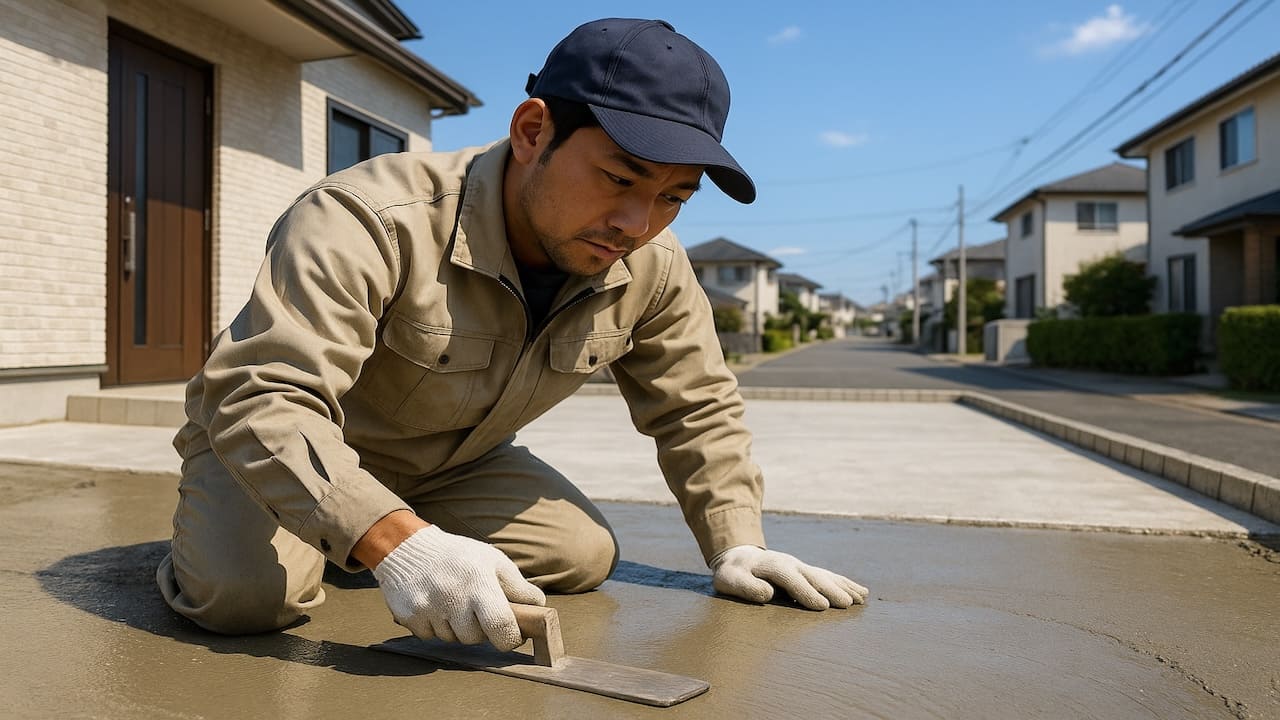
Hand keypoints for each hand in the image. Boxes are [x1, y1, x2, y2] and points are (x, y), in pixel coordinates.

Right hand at [372, 526, 545, 649]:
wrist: (408, 548)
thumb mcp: (493, 560)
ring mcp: (429, 609)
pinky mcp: (409, 616)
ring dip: (457, 628)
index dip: (511, 638)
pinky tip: (435, 605)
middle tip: (476, 611)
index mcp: (479, 583)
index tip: (513, 635)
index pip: (501, 627)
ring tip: (453, 603)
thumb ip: (517, 585)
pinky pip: (430, 636)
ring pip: (452, 639)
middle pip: (475, 638)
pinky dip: (435, 627)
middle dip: (480, 630)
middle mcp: (453, 598)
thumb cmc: (458, 555)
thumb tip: (538, 605)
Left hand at [711, 545, 867, 609]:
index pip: (792, 579)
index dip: (807, 592)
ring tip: (861, 598)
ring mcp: (801, 566)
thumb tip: (768, 594)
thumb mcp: (730, 580)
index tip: (822, 607)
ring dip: (843, 587)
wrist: (738, 556)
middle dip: (832, 589)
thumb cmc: (733, 573)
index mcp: (773, 566)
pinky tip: (860, 592)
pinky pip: (828, 577)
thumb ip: (746, 587)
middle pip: (815, 576)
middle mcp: (791, 563)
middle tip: (849, 603)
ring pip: (826, 576)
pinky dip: (845, 583)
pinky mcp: (806, 571)